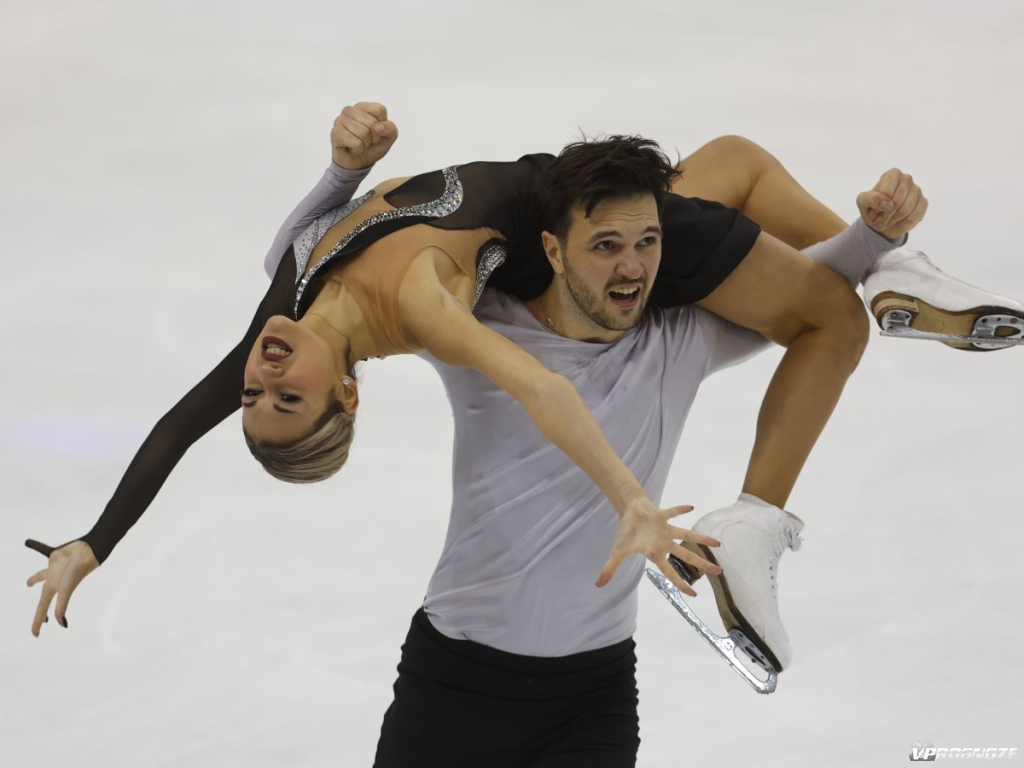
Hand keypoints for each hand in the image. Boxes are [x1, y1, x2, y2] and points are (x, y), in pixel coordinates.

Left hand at [25, 539, 98, 636]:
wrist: (87, 550)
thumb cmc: (77, 570)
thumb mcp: (67, 589)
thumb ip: (62, 605)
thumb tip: (61, 623)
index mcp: (54, 590)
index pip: (42, 609)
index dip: (37, 621)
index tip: (35, 634)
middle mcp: (53, 581)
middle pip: (43, 598)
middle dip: (41, 610)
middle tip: (41, 619)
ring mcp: (54, 569)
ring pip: (41, 576)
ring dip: (35, 580)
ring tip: (29, 584)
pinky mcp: (55, 556)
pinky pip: (44, 552)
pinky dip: (37, 548)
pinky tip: (30, 543)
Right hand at [330, 102, 398, 169]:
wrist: (357, 163)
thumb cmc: (372, 147)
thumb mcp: (388, 138)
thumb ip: (391, 129)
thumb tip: (378, 127)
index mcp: (364, 107)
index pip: (379, 110)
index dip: (382, 126)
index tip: (376, 133)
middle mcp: (350, 110)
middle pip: (372, 122)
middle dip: (373, 137)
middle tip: (366, 141)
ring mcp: (340, 120)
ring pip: (364, 133)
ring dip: (365, 144)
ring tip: (359, 144)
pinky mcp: (335, 132)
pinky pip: (356, 143)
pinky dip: (358, 150)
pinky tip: (352, 148)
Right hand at [595, 497, 721, 596]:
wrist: (630, 511)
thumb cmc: (628, 532)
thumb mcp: (618, 551)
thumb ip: (610, 568)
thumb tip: (598, 584)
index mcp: (655, 553)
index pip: (670, 572)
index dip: (681, 583)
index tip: (694, 594)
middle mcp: (664, 543)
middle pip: (686, 556)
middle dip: (702, 563)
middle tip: (719, 572)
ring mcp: (665, 529)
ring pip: (687, 535)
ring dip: (701, 538)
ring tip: (718, 543)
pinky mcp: (662, 516)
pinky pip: (672, 513)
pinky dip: (679, 510)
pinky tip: (691, 508)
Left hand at [856, 168, 928, 241]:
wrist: (882, 220)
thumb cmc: (872, 207)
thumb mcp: (863, 201)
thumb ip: (871, 199)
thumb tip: (888, 204)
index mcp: (892, 174)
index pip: (887, 193)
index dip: (878, 207)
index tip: (871, 213)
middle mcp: (907, 179)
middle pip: (896, 202)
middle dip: (885, 216)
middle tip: (877, 222)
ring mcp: (917, 190)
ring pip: (905, 211)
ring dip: (892, 221)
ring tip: (885, 222)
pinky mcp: (923, 202)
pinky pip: (913, 217)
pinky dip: (901, 224)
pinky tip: (896, 222)